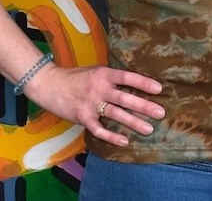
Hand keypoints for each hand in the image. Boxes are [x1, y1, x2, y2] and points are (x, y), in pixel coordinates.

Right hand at [25, 64, 164, 146]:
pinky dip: (112, 136)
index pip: (127, 77)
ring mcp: (91, 104)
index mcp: (103, 74)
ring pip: (116, 114)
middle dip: (144, 106)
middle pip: (125, 98)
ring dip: (133, 122)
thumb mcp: (95, 70)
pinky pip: (100, 130)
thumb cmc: (76, 77)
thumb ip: (112, 77)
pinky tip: (125, 141)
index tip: (159, 89)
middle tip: (161, 112)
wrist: (51, 85)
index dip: (143, 83)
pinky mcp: (83, 118)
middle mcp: (99, 88)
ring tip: (149, 128)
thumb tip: (134, 82)